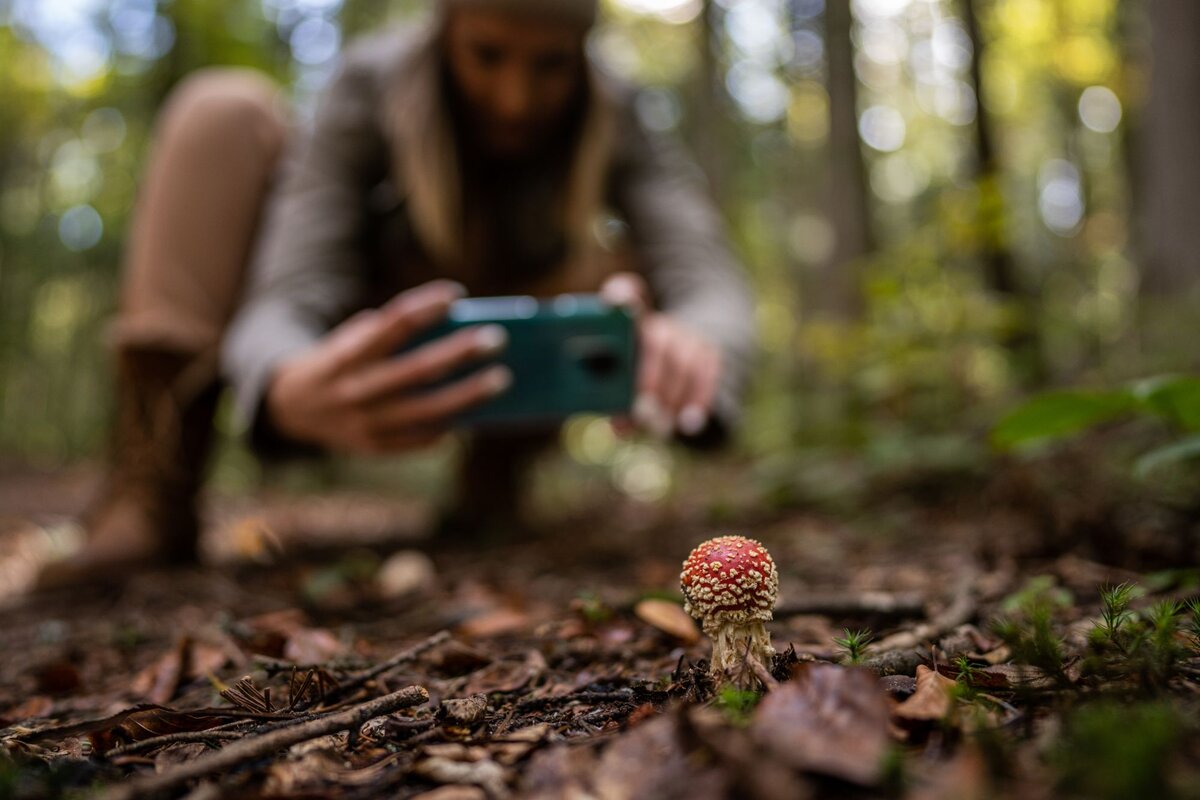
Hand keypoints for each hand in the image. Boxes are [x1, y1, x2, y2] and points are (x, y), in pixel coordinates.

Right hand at [266, 280, 510, 453]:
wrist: (291, 407)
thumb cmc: (341, 361)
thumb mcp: (353, 339)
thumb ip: (393, 335)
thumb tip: (457, 332)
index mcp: (347, 354)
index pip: (391, 324)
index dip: (425, 306)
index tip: (457, 293)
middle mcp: (355, 389)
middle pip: (417, 368)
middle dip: (460, 353)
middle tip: (497, 338)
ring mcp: (365, 423)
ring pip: (427, 410)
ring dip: (469, 395)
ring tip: (502, 379)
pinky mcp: (374, 447)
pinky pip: (420, 439)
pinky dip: (449, 425)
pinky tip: (475, 414)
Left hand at [600, 272, 720, 437]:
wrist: (677, 352)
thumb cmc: (634, 372)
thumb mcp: (619, 377)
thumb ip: (615, 396)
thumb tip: (619, 428)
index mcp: (628, 321)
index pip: (624, 295)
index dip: (621, 296)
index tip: (615, 304)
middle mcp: (658, 322)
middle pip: (657, 340)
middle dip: (649, 377)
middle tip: (642, 411)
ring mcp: (686, 335)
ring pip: (684, 360)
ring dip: (672, 397)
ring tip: (662, 428)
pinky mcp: (708, 350)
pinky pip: (707, 373)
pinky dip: (698, 400)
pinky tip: (689, 424)